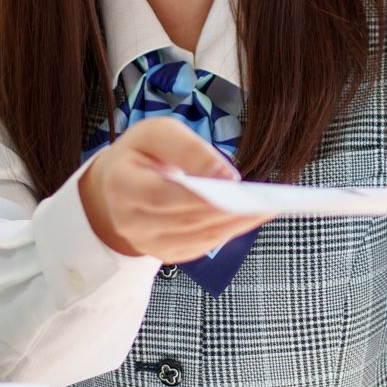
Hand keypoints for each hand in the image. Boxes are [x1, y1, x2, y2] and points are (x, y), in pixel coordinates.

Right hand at [78, 118, 271, 261]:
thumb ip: (189, 149)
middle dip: (225, 210)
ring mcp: (146, 242)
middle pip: (183, 220)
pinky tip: (250, 217)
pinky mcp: (164, 253)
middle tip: (261, 199)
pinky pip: (200, 247)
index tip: (234, 181)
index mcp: (120, 184)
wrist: (120, 181)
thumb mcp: (159, 133)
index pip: (161, 194)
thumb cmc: (143, 152)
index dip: (198, 192)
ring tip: (265, 207)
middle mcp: (129, 221)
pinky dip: (228, 232)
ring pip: (196, 239)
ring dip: (234, 224)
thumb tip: (225, 176)